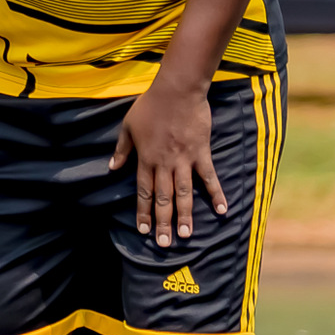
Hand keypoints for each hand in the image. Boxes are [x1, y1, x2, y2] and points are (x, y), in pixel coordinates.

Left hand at [115, 78, 223, 243]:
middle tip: (165, 243)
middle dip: (163, 222)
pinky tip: (222, 210)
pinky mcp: (201, 153)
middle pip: (163, 198)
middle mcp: (165, 164)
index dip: (142, 212)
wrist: (176, 91)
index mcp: (146, 159)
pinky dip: (216, 194)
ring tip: (187, 235)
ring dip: (185, 215)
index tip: (142, 230)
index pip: (143, 192)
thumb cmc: (149, 107)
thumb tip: (112, 168)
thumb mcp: (128, 127)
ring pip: (184, 193)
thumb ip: (122, 150)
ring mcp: (184, 160)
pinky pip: (209, 177)